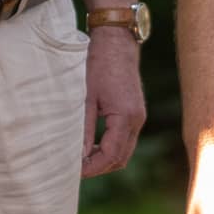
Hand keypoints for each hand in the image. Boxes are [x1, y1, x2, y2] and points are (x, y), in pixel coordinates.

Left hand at [82, 28, 145, 177]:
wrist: (116, 41)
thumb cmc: (99, 64)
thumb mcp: (86, 98)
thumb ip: (84, 129)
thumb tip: (78, 156)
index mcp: (126, 116)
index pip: (111, 155)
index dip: (92, 167)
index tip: (74, 172)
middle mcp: (137, 120)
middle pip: (120, 158)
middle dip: (99, 167)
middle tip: (76, 169)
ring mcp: (139, 116)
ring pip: (124, 151)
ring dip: (105, 159)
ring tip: (81, 159)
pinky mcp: (135, 112)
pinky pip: (125, 139)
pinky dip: (110, 147)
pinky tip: (92, 145)